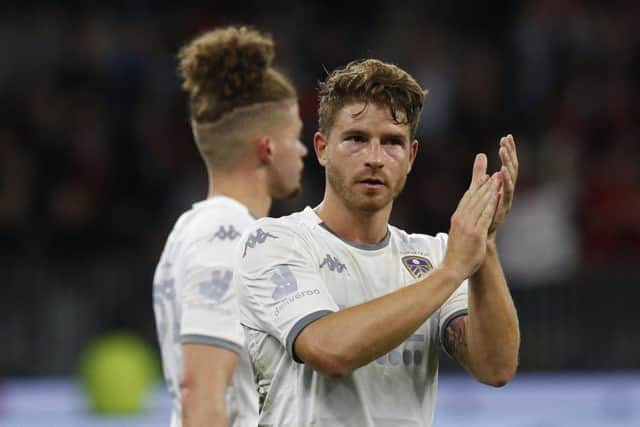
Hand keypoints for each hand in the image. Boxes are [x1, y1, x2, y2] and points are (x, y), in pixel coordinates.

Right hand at [442, 153, 500, 280]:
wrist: (452, 268)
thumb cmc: (456, 254)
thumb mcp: (457, 235)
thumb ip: (462, 224)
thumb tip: (464, 219)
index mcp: (457, 218)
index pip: (467, 198)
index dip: (477, 186)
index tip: (484, 177)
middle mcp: (461, 218)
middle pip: (474, 197)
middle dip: (484, 183)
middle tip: (493, 172)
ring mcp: (468, 225)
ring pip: (481, 202)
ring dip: (490, 189)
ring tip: (498, 177)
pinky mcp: (475, 232)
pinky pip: (486, 215)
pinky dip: (492, 203)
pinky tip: (498, 195)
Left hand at [488, 134, 517, 241]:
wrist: (481, 236)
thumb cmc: (482, 212)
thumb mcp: (479, 187)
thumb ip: (479, 172)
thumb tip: (481, 154)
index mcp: (502, 184)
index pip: (508, 163)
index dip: (509, 150)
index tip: (506, 136)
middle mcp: (507, 190)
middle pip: (512, 168)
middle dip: (510, 153)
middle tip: (506, 140)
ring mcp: (506, 200)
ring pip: (510, 179)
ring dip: (507, 165)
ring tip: (503, 151)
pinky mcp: (502, 209)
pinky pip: (505, 194)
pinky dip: (505, 183)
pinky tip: (502, 173)